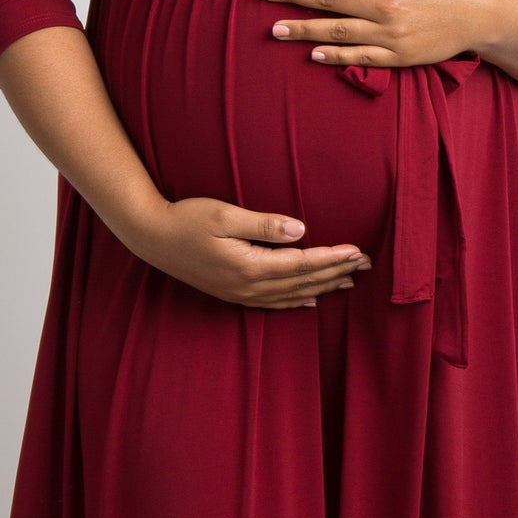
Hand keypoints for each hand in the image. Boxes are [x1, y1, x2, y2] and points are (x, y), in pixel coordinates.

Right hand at [126, 195, 372, 310]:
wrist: (151, 236)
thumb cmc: (186, 218)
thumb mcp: (225, 214)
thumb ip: (264, 224)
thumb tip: (300, 230)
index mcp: (250, 266)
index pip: (302, 264)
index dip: (332, 258)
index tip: (358, 251)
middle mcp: (248, 286)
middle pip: (303, 282)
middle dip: (336, 272)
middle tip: (366, 265)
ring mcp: (240, 294)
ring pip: (292, 295)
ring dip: (323, 287)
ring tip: (349, 280)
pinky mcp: (232, 293)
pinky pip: (273, 303)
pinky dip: (296, 302)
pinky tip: (311, 300)